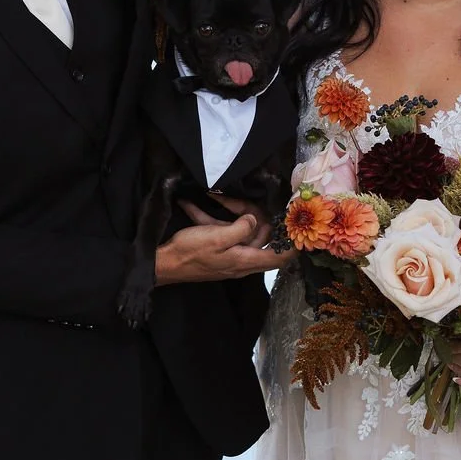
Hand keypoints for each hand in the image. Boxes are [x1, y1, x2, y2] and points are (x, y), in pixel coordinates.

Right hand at [155, 206, 290, 285]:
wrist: (163, 264)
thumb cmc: (191, 252)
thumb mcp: (218, 237)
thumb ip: (242, 228)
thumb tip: (255, 220)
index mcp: (246, 259)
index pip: (280, 257)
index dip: (292, 246)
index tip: (297, 227)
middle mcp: (241, 260)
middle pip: (260, 236)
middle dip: (254, 215)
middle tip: (241, 198)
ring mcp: (229, 254)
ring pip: (240, 231)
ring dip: (229, 212)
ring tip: (215, 195)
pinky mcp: (216, 250)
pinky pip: (221, 232)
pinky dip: (210, 217)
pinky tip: (192, 203)